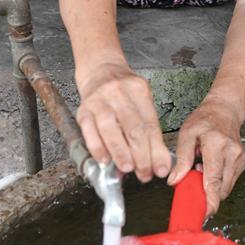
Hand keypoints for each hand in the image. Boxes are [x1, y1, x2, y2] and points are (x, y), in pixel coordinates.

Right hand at [75, 61, 171, 182]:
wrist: (99, 70)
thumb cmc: (123, 91)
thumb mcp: (142, 102)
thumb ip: (149, 131)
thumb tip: (158, 162)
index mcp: (139, 91)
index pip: (150, 124)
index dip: (156, 150)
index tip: (161, 169)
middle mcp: (119, 93)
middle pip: (133, 128)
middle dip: (141, 156)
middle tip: (144, 174)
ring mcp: (99, 101)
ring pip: (111, 130)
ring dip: (121, 154)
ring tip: (128, 169)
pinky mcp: (83, 111)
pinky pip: (90, 133)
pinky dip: (98, 149)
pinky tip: (105, 161)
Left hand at [167, 97, 244, 215]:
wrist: (224, 111)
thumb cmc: (203, 120)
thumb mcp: (186, 135)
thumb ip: (182, 159)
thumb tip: (175, 181)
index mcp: (216, 145)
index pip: (213, 178)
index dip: (210, 199)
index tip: (206, 213)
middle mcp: (232, 153)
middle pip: (221, 187)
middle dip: (207, 194)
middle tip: (194, 183)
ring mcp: (240, 158)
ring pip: (226, 187)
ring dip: (212, 186)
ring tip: (202, 169)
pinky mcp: (242, 162)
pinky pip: (229, 181)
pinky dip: (218, 181)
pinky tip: (211, 168)